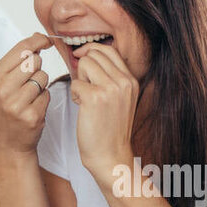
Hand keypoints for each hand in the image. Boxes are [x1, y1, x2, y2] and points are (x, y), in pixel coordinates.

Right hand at [0, 32, 53, 156]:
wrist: (6, 144)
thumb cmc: (5, 108)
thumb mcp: (1, 83)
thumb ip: (17, 60)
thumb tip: (39, 37)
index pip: (21, 49)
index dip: (37, 41)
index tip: (46, 41)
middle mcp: (2, 89)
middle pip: (34, 61)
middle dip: (36, 68)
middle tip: (27, 82)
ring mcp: (17, 104)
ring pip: (43, 77)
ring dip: (41, 85)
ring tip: (28, 97)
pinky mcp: (31, 116)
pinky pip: (47, 94)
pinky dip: (43, 99)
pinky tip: (33, 108)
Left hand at [69, 40, 138, 183]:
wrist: (110, 156)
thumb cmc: (109, 128)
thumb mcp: (119, 98)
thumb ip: (110, 77)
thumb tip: (87, 54)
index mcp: (131, 80)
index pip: (109, 50)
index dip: (91, 50)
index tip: (80, 57)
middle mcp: (124, 82)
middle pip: (94, 54)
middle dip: (84, 69)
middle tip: (87, 89)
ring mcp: (111, 89)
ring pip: (84, 64)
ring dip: (79, 80)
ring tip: (85, 98)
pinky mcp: (95, 98)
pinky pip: (75, 83)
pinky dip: (74, 95)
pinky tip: (82, 108)